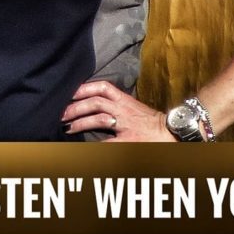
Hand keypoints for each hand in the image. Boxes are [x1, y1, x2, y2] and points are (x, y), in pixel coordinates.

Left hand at [62, 80, 176, 141]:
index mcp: (124, 100)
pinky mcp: (128, 139)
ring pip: (98, 117)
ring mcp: (126, 124)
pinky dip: (94, 144)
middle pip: (95, 102)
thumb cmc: (151, 122)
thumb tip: (96, 107)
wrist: (173, 133)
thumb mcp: (133, 108)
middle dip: (75, 107)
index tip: (70, 92)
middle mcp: (123, 109)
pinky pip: (107, 142)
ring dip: (80, 122)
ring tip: (67, 127)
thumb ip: (116, 105)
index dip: (84, 88)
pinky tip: (83, 146)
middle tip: (61, 113)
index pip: (102, 87)